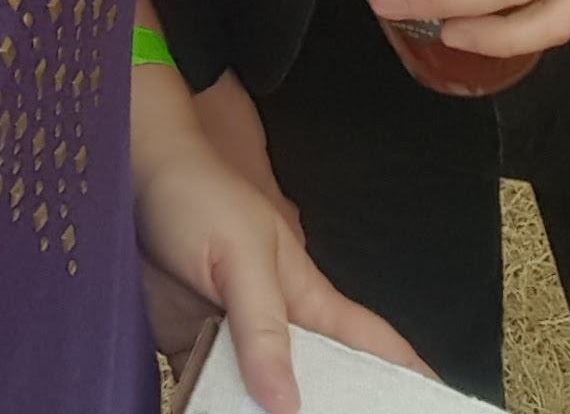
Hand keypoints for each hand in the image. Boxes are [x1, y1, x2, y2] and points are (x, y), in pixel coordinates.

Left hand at [133, 74, 425, 413]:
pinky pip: (208, 395)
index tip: (440, 404)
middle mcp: (276, 326)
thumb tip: (288, 404)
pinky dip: (213, 411)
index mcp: (306, 297)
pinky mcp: (189, 351)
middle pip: (321, 385)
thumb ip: (263, 326)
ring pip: (265, 401)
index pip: (371, 344)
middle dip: (340, 411)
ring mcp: (233, 341)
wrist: (128, 178)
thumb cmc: (197, 196)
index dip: (409, 375)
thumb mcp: (241, 254)